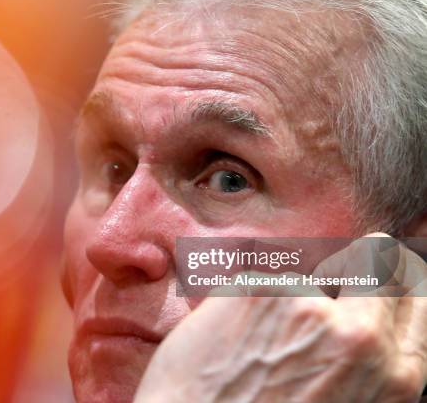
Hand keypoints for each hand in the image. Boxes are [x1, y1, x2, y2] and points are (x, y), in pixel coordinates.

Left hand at [135, 234, 426, 402]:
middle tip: (324, 285)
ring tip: (255, 342)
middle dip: (356, 264)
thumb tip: (368, 321)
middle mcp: (358, 336)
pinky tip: (227, 337)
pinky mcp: (258, 291)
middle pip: (378, 261)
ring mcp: (307, 307)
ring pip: (307, 275)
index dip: (393, 283)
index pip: (414, 296)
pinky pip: (260, 279)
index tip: (374, 278)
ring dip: (286, 298)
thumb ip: (369, 365)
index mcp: (394, 375)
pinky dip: (244, 301)